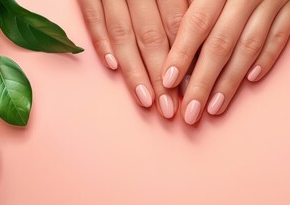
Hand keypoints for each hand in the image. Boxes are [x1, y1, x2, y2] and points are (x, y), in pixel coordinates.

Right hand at [79, 0, 188, 118]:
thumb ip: (180, 11)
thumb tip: (198, 52)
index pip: (177, 26)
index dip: (184, 61)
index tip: (190, 92)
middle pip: (151, 35)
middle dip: (161, 76)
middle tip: (169, 108)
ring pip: (122, 32)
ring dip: (134, 70)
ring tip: (145, 99)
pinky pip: (92, 15)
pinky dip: (101, 40)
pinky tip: (112, 66)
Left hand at [162, 0, 289, 123]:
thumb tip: (171, 14)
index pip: (197, 21)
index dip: (181, 54)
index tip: (166, 82)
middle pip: (222, 43)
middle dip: (202, 81)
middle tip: (188, 113)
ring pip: (251, 45)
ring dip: (232, 81)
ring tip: (215, 108)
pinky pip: (281, 33)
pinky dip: (268, 57)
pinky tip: (253, 79)